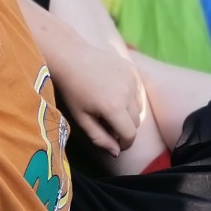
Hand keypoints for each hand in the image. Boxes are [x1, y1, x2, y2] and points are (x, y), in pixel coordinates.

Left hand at [53, 38, 145, 156]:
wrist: (71, 57)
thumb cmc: (73, 91)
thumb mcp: (82, 119)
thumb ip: (100, 138)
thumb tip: (117, 152)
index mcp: (114, 108)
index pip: (130, 135)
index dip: (125, 144)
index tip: (117, 145)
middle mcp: (128, 94)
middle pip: (136, 122)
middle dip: (125, 128)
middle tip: (107, 123)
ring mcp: (132, 80)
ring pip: (139, 107)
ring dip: (129, 113)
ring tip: (110, 107)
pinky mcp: (133, 70)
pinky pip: (138, 91)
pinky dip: (131, 97)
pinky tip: (114, 92)